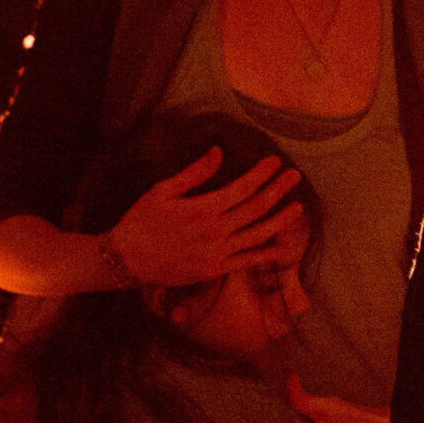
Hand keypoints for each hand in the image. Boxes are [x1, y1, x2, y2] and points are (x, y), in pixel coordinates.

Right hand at [107, 148, 306, 287]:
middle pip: (256, 208)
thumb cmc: (140, 221)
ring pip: (258, 235)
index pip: (242, 187)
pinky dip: (267, 254)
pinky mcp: (214, 270)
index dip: (262, 174)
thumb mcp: (162, 191)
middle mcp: (215, 231)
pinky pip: (247, 261)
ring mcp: (217, 252)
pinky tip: (283, 248)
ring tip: (298, 208)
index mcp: (203, 208)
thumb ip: (194, 173)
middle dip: (278, 189)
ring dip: (281, 220)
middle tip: (295, 175)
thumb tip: (218, 152)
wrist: (125, 260)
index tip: (275, 162)